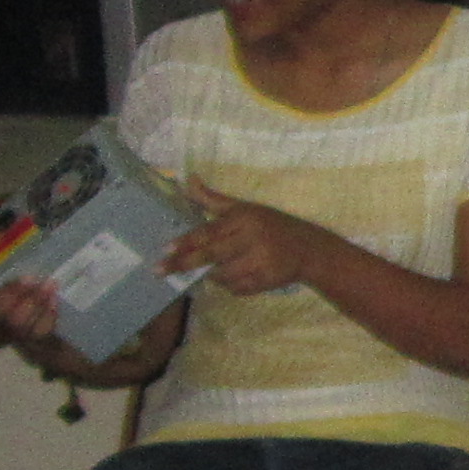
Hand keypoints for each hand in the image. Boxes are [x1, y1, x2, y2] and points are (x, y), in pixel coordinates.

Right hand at [0, 236, 62, 351]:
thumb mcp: (31, 282)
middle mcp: (2, 313)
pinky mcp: (37, 342)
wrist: (53, 343)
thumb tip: (26, 228)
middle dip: (12, 290)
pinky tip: (57, 302)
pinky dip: (48, 316)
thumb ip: (26, 261)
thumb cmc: (39, 304)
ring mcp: (19, 330)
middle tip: (30, 276)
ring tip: (50, 285)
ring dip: (34, 301)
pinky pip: (39, 332)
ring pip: (18, 320)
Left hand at [163, 197, 324, 298]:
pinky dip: (230, 285)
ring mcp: (261, 262)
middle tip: (159, 271)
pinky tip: (237, 275)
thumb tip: (189, 180)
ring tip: (218, 267)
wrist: (309, 249)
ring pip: (222, 275)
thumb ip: (214, 199)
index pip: (211, 231)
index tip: (166, 249)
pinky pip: (236, 288)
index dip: (188, 241)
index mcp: (246, 219)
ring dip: (213, 274)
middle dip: (184, 263)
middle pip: (212, 255)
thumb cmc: (272, 225)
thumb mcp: (245, 208)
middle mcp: (253, 239)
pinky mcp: (266, 281)